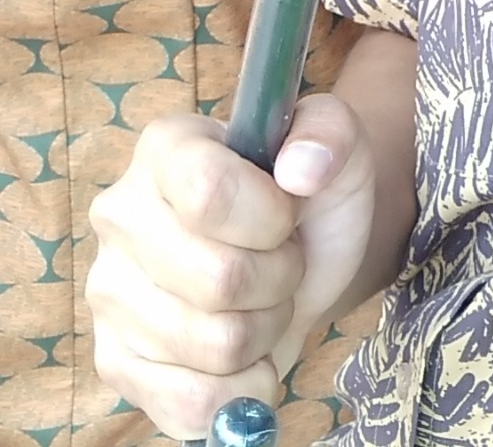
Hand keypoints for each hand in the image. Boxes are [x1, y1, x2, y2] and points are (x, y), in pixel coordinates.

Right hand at [87, 94, 375, 441]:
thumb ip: (329, 134)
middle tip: (280, 260)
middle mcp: (121, 216)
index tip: (288, 214)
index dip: (270, 218)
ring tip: (262, 297)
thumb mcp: (336, 147)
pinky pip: (192, 404)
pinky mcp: (116, 364)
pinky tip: (245, 353)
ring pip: (216, 345)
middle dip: (279, 279)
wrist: (297, 256)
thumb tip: (301, 168)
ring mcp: (110, 294)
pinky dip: (242, 388)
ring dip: (265, 330)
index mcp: (166, 148)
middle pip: (220, 279)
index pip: (209, 194)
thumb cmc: (308, 196)